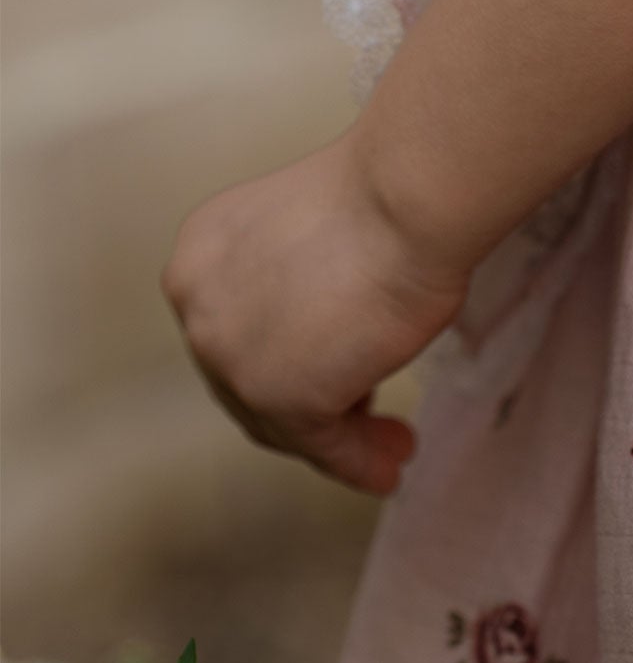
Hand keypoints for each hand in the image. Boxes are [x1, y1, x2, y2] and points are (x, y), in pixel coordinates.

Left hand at [162, 135, 466, 494]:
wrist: (405, 196)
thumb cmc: (386, 195)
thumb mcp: (316, 235)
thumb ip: (300, 282)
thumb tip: (335, 333)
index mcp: (201, 255)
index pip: (238, 329)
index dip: (287, 356)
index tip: (335, 374)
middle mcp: (197, 307)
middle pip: (250, 379)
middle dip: (311, 404)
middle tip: (365, 416)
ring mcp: (230, 355)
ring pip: (279, 419)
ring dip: (337, 441)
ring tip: (389, 448)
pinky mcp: (277, 395)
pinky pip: (320, 444)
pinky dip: (354, 462)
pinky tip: (385, 467)